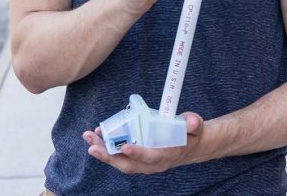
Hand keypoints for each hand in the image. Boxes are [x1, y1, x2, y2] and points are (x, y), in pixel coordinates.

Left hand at [83, 112, 204, 173]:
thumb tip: (191, 121)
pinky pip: (120, 156)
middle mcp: (154, 164)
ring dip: (103, 151)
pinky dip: (107, 147)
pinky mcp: (137, 158)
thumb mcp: (197, 126)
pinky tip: (97, 135)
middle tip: (93, 147)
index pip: (151, 157)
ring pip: (121, 161)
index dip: (138, 153)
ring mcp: (144, 163)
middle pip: (129, 165)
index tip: (125, 146)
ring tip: (89, 137)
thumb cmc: (192, 134)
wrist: (191, 146)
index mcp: (169, 155)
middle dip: (109, 157)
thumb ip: (194, 123)